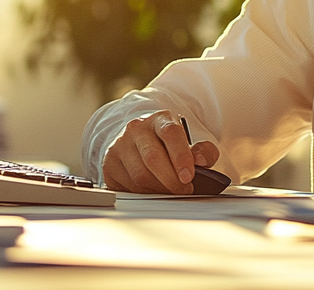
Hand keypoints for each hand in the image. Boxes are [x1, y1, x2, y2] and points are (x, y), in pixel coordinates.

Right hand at [101, 110, 220, 193]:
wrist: (138, 140)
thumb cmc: (168, 144)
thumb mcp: (190, 142)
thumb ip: (203, 151)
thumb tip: (202, 161)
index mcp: (160, 119)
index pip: (171, 133)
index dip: (181, 156)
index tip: (189, 177)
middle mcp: (136, 128)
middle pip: (153, 158)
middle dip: (171, 180)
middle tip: (184, 190)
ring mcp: (120, 145)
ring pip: (140, 175)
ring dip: (159, 189)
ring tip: (171, 191)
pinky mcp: (110, 163)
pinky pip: (127, 185)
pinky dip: (144, 193)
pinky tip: (153, 190)